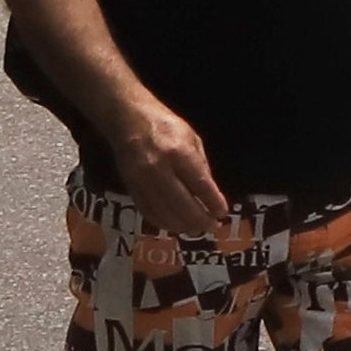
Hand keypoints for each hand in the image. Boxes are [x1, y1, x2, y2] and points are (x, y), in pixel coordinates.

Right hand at [108, 100, 232, 245]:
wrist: (128, 120)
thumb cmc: (166, 126)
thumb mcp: (192, 139)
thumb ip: (201, 166)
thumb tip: (210, 194)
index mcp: (178, 153)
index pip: (200, 184)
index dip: (212, 202)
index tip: (222, 213)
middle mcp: (158, 169)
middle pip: (182, 204)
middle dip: (199, 219)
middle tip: (211, 226)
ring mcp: (142, 181)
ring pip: (164, 213)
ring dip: (182, 225)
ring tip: (196, 229)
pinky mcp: (131, 188)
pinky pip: (148, 212)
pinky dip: (163, 222)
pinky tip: (175, 225)